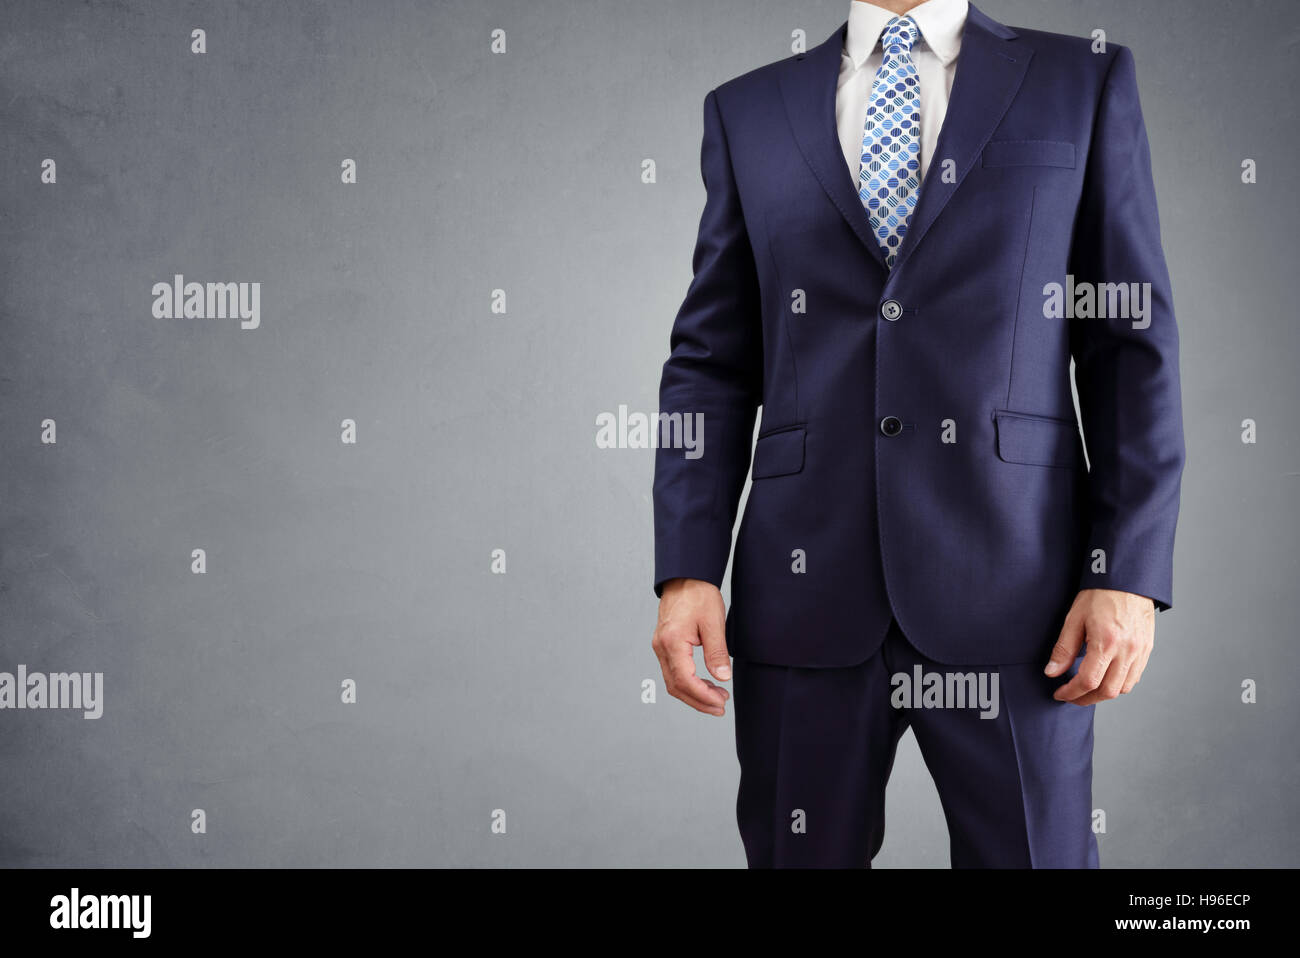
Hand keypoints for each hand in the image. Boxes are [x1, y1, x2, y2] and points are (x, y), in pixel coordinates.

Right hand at [651, 578, 731, 715]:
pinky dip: (688, 682)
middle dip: (698, 701)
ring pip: (673, 681)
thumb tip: (722, 678)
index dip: (703, 696)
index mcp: (672, 642)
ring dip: (694, 693)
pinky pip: (673, 671)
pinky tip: (705, 683)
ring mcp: (660, 647)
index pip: (684, 680)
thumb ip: (717, 652)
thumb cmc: (698, 595)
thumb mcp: (714, 623)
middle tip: (720, 707)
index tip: (721, 702)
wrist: (685, 577)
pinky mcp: (664, 645)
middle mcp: (661, 647)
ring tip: (717, 697)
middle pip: (676, 686)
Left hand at [1045, 588, 1155, 704]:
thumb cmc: (1100, 595)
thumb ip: (1063, 649)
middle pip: (1107, 691)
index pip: (1089, 681)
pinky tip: (1105, 678)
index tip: (1060, 694)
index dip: (1072, 692)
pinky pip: (1134, 677)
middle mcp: (1127, 650)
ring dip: (1103, 694)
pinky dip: (1118, 684)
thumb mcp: (1074, 619)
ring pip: (1124, 688)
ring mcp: (1140, 651)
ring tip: (1086, 690)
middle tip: (1071, 696)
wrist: (1127, 580)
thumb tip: (1052, 672)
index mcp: (1107, 642)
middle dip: (1086, 699)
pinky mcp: (1147, 649)